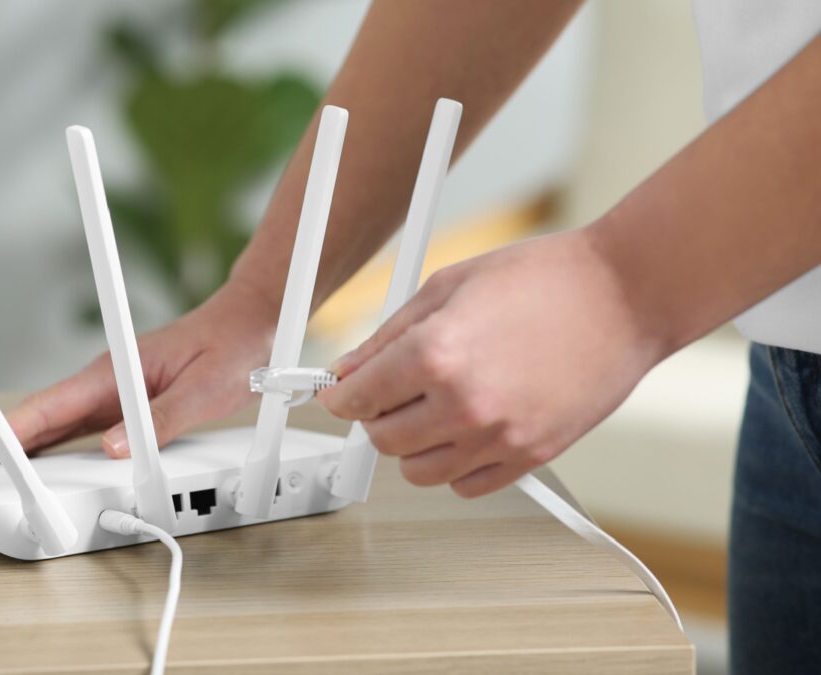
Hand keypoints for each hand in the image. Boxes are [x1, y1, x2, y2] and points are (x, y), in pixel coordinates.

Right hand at [0, 280, 277, 466]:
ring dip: (24, 448)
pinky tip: (41, 466)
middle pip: (41, 417)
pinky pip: (79, 428)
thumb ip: (161, 420)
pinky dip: (54, 447)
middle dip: (0, 443)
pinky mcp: (124, 402)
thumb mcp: (205, 389)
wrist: (248, 324)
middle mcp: (106, 380)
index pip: (49, 405)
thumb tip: (116, 449)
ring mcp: (112, 391)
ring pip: (56, 424)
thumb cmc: (230, 348)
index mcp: (116, 371)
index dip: (8, 429)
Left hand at [317, 228, 664, 496]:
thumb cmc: (547, 279)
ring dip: (411, 446)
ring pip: (417, 472)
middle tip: (387, 393)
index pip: (355, 398)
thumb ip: (389, 335)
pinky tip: (463, 430)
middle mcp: (464, 404)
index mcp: (436, 354)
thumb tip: (349, 369)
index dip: (338, 394)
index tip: (338, 392)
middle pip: (381, 439)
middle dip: (374, 416)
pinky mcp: (530, 456)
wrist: (625, 296)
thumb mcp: (449, 285)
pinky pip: (465, 486)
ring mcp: (499, 436)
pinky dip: (453, 465)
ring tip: (428, 411)